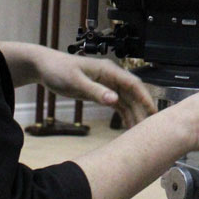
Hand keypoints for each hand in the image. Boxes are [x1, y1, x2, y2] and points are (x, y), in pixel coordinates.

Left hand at [35, 49, 155, 127]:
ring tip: (140, 131)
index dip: (144, 97)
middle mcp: (112, 76)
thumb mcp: (75, 82)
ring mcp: (107, 84)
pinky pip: (117, 103)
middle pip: (133, 93)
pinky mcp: (101, 91)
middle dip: (142, 108)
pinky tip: (128, 125)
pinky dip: (124, 113)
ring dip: (134, 113)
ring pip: (126, 100)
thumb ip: (95, 91)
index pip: (132, 84)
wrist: (45, 67)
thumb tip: (115, 100)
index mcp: (108, 70)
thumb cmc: (59, 71)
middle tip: (150, 128)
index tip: (153, 112)